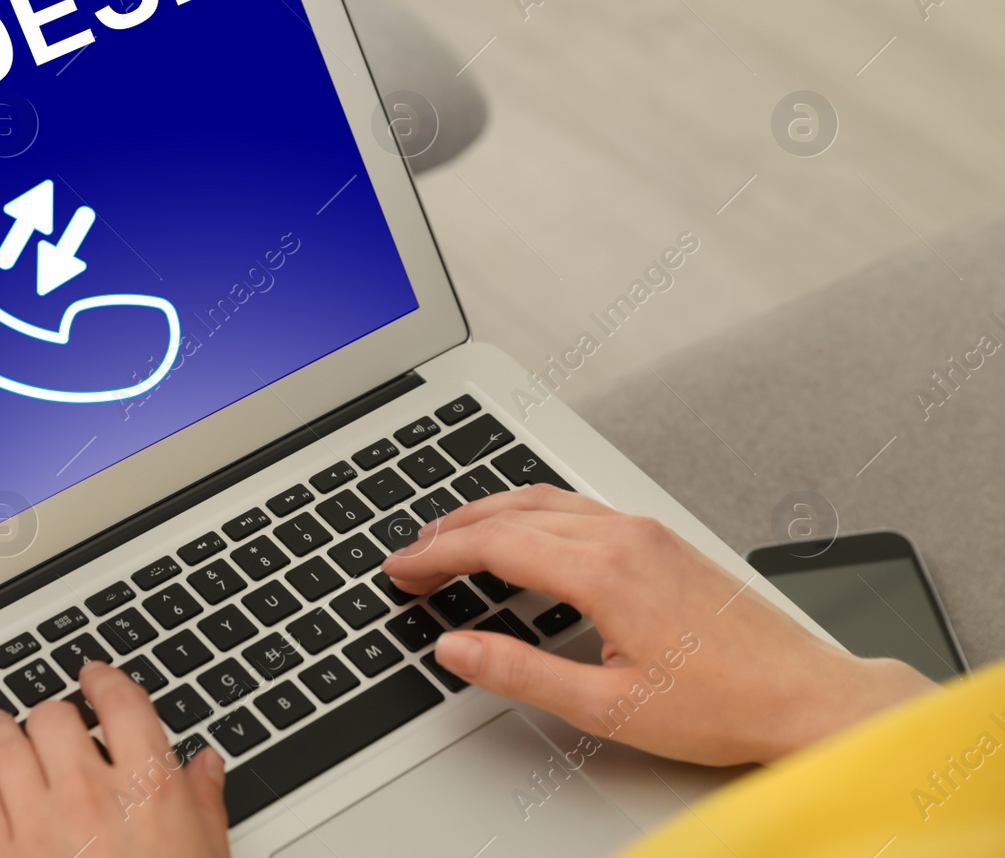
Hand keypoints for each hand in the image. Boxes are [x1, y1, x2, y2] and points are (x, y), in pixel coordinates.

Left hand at [0, 660, 230, 857]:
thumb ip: (204, 802)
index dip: (103, 678)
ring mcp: (37, 823)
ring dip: (4, 725)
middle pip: (57, 717)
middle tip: (56, 718)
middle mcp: (89, 794)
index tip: (95, 675)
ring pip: (7, 742)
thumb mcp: (207, 853)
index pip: (121, 702)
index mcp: (149, 789)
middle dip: (56, 712)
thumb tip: (207, 764)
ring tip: (2, 722)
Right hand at [382, 485, 935, 764]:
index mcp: (604, 572)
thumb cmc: (725, 705)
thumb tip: (455, 648)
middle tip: (410, 554)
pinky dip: (529, 513)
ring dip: (489, 514)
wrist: (807, 698)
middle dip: (452, 529)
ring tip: (450, 538)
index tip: (400, 570)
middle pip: (514, 510)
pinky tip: (520, 534)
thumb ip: (520, 672)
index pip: (495, 544)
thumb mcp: (607, 706)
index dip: (437, 556)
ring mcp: (646, 531)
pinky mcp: (662, 539)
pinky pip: (577, 507)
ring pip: (546, 500)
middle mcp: (624, 536)